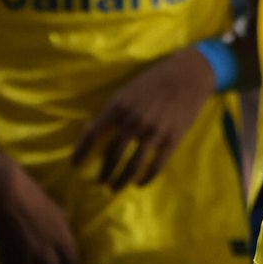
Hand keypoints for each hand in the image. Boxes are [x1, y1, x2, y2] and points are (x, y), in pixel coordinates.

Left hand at [71, 46, 212, 190]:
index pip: (93, 134)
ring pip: (132, 164)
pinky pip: (156, 165)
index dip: (81, 151)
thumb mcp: (127, 91)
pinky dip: (146, 178)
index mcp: (120, 106)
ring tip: (114, 187)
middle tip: (100, 181)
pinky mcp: (172, 139)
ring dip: (121, 180)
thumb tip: (90, 130)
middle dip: (104, 172)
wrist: (189, 75)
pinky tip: (139, 183)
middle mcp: (134, 121)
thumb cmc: (155, 81)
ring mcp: (153, 132)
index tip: (73, 165)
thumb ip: (112, 112)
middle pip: (112, 154)